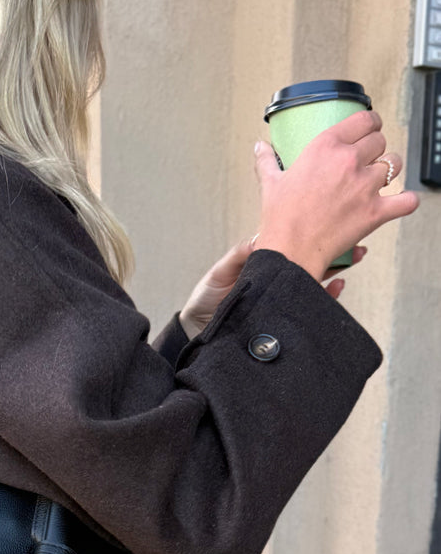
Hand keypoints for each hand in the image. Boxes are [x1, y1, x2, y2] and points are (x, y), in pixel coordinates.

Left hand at [179, 234, 368, 338]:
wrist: (200, 329)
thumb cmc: (208, 298)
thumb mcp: (222, 272)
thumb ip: (241, 256)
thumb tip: (259, 240)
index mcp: (265, 262)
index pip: (293, 244)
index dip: (311, 234)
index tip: (330, 223)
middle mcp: (278, 277)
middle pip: (312, 258)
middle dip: (335, 249)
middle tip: (354, 240)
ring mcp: (284, 295)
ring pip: (317, 278)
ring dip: (337, 269)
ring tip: (354, 257)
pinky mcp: (285, 313)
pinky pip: (311, 304)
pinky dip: (327, 296)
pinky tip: (338, 287)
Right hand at [252, 109, 418, 280]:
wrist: (290, 252)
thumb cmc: (280, 219)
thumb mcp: (271, 184)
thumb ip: (267, 161)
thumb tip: (260, 147)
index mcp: (326, 147)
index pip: (364, 120)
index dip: (371, 123)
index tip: (369, 129)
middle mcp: (349, 161)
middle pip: (380, 141)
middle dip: (376, 149)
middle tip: (368, 160)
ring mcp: (364, 186)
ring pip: (394, 165)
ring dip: (389, 170)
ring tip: (380, 179)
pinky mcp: (375, 212)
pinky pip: (406, 201)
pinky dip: (406, 201)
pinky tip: (400, 202)